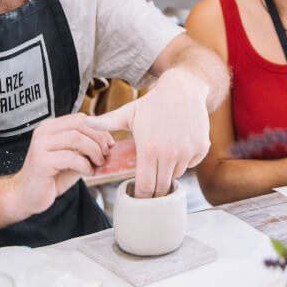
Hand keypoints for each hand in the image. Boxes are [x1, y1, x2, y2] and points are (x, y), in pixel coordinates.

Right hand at [11, 113, 113, 216]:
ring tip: (98, 163)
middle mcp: (43, 132)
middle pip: (79, 124)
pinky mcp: (41, 161)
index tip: (109, 142)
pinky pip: (71, 157)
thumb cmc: (50, 177)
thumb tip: (108, 144)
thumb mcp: (72, 158)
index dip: (99, 128)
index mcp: (50, 127)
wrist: (26, 196)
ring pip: (76, 138)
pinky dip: (85, 165)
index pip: (80, 118)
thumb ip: (85, 148)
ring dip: (93, 151)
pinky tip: (88, 172)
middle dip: (98, 138)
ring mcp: (40, 145)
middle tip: (106, 153)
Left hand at [85, 69, 210, 197]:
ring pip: (177, 174)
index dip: (142, 196)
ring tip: (164, 155)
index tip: (140, 198)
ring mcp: (187, 151)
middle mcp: (169, 153)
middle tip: (151, 187)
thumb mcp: (129, 113)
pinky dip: (185, 160)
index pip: (145, 186)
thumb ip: (107, 122)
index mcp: (148, 148)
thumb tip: (85, 122)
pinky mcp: (201, 148)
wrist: (183, 89)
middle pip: (162, 187)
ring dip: (170, 171)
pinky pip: (191, 164)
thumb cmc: (153, 103)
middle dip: (156, 190)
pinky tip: (179, 145)